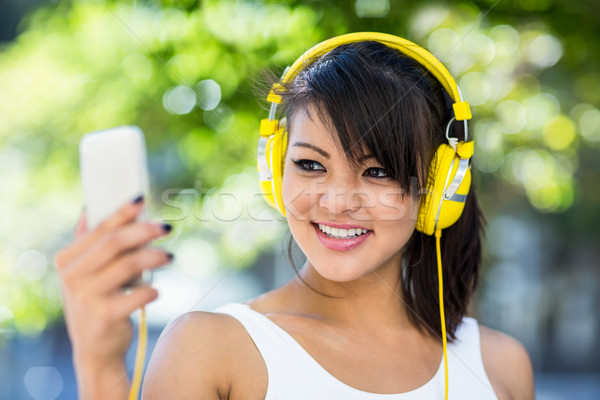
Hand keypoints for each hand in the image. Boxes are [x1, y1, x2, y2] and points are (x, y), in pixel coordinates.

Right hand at [54, 198, 171, 397]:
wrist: (95, 350)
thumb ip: (89, 242)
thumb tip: (91, 208)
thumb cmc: (97, 302)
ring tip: (169, 257)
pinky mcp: (105, 316)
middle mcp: (72, 276)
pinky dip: (151, 290)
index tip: (142, 199)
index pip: (98, 228)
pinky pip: (137, 294)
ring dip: (154, 257)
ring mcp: (87, 297)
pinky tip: (155, 291)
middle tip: (166, 227)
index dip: (122, 212)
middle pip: (114, 243)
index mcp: (67, 259)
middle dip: (144, 231)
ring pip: (129, 265)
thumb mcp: (86, 273)